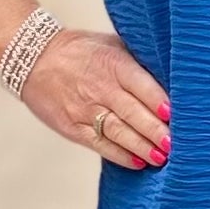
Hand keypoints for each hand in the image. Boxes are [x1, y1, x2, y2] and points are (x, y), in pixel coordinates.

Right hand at [19, 27, 169, 170]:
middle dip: (155, 131)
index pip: (140, 84)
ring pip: (118, 132)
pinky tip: (137, 162)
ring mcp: (84, 109)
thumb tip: (174, 80)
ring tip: (161, 157)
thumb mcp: (111, 45)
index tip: (174, 115)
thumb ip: (138, 62)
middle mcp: (100, 88)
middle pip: (132, 113)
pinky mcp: (72, 127)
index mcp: (113, 64)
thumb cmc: (82, 51)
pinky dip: (120, 155)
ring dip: (142, 147)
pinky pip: (100, 144)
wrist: (35, 59)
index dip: (158, 101)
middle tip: (174, 144)